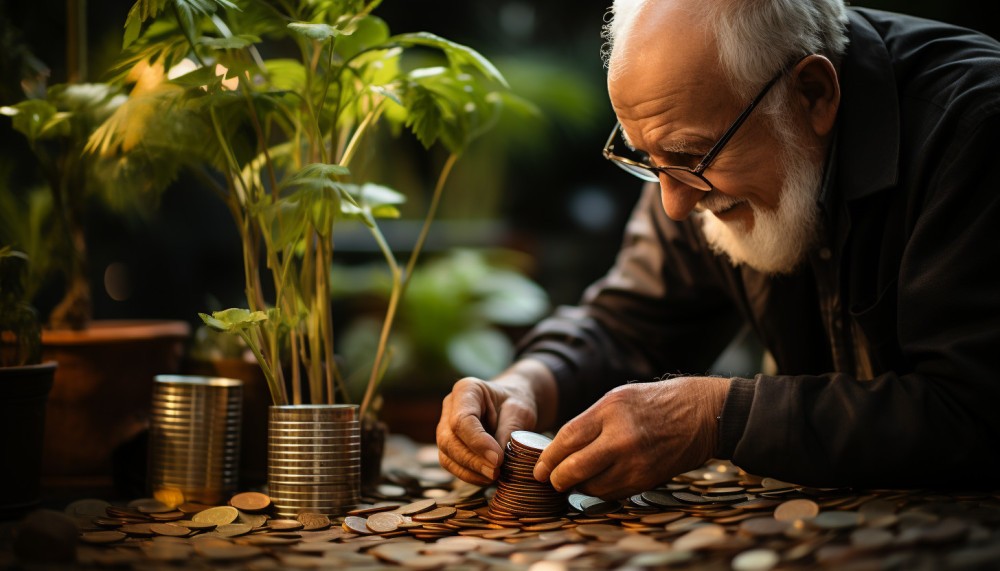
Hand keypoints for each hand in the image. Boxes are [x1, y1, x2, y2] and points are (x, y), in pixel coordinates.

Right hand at [436, 360, 556, 484]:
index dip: (478, 442)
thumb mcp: (520, 412)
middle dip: (472, 460)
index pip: (462, 420)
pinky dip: (469, 475)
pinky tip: (487, 478)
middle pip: (449, 439)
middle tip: (496, 472)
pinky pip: (451, 464)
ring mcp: (445, 427)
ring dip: (470, 470)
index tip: (499, 458)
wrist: (511, 406)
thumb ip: (508, 433)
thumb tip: (497, 461)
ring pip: (447, 454)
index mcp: (466, 389)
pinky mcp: (448, 446)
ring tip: (494, 476)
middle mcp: (450, 407)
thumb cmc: (515, 404)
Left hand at [534, 376, 729, 498]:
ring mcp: (636, 462)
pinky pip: (613, 493)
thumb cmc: (657, 402)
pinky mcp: (648, 479)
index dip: (548, 458)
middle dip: (557, 479)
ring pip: (592, 486)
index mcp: (610, 410)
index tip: (539, 468)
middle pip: (575, 469)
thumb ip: (590, 421)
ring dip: (579, 487)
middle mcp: (621, 438)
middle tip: (551, 480)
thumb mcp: (618, 398)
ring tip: (575, 480)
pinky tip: (598, 482)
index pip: (567, 440)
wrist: (703, 414)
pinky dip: (600, 490)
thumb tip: (560, 448)